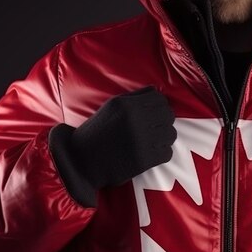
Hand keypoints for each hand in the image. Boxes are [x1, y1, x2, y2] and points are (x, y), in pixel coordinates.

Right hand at [49, 85, 176, 206]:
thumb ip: (134, 97)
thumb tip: (156, 91)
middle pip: (168, 116)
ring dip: (165, 138)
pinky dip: (162, 154)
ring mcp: (141, 140)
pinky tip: (152, 154)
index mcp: (127, 105)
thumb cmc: (97, 132)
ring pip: (171, 134)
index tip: (155, 114)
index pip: (160, 99)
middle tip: (156, 129)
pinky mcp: (144, 159)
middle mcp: (136, 120)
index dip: (160, 106)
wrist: (81, 160)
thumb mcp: (111, 107)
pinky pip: (167, 153)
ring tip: (154, 142)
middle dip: (164, 122)